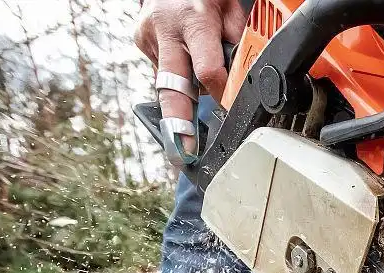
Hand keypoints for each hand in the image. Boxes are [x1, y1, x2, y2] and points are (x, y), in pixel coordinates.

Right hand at [134, 0, 246, 131]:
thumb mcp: (230, 10)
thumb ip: (237, 44)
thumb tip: (243, 79)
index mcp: (194, 21)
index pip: (207, 71)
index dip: (220, 95)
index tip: (227, 111)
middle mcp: (167, 31)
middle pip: (173, 87)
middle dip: (179, 122)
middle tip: (183, 148)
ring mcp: (149, 37)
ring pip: (169, 81)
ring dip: (185, 87)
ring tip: (193, 71)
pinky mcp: (140, 41)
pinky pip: (163, 69)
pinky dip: (176, 69)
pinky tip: (182, 53)